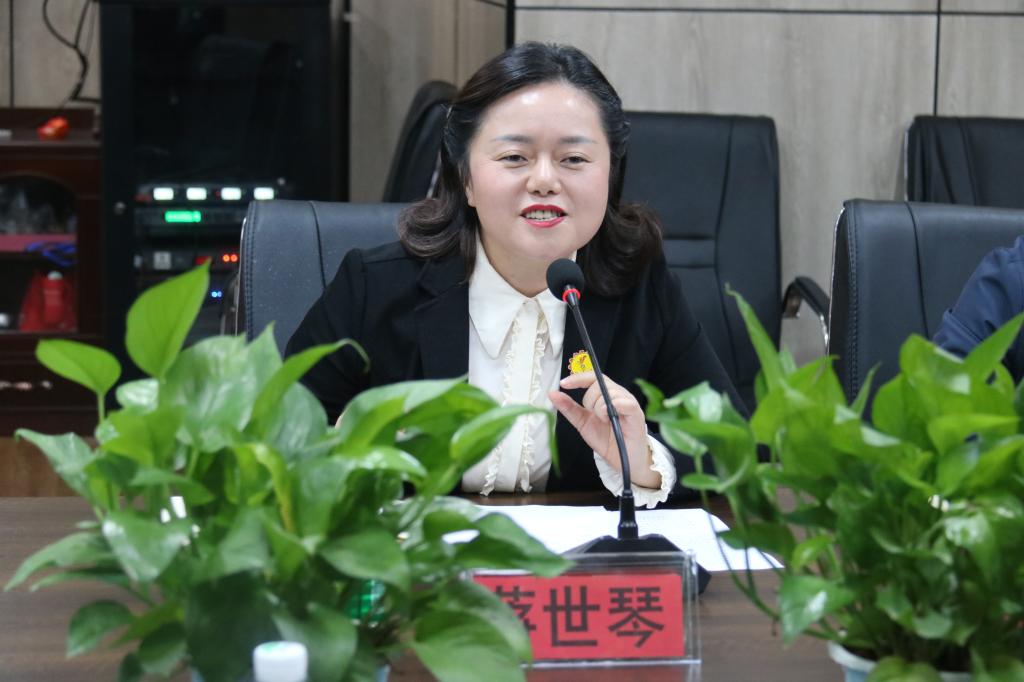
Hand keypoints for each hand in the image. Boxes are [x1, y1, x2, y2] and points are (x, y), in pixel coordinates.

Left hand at [548, 371, 659, 488]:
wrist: (623, 460)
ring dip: (600, 408)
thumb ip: (569, 408)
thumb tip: (552, 394)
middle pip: (599, 383)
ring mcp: (628, 402)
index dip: (577, 378)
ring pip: (609, 392)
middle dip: (589, 400)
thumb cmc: (607, 440)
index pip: (592, 377)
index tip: (563, 384)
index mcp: (606, 395)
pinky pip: (625, 402)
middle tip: (595, 416)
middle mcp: (618, 394)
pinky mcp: (637, 413)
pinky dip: (614, 407)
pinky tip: (609, 418)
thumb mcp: (583, 423)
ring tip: (604, 421)